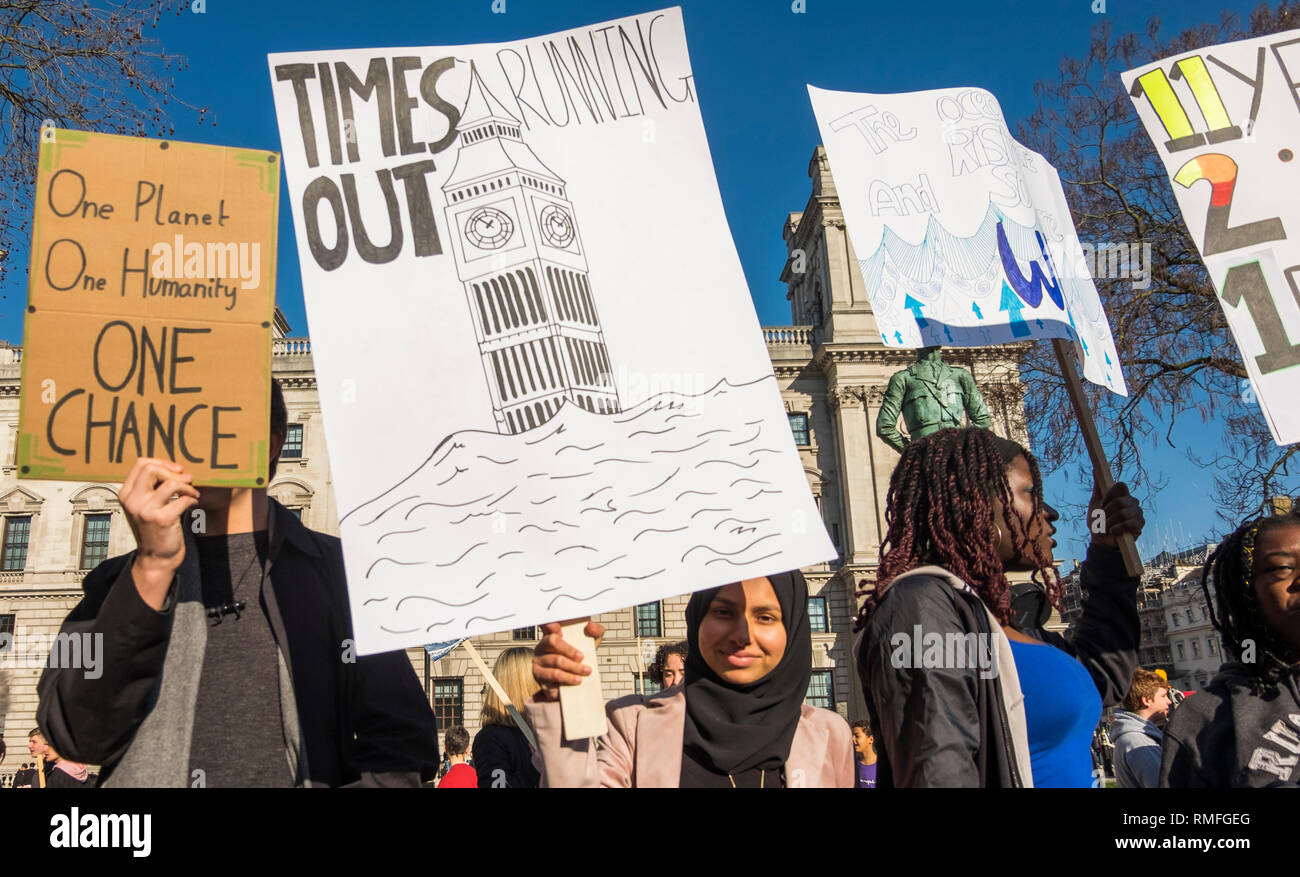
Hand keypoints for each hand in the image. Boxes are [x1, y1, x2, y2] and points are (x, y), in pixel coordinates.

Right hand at [119, 458, 199, 608]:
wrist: (156, 557)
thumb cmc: (155, 528)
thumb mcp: (147, 504)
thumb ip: (154, 487)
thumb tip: (178, 469)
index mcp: (125, 494)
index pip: (141, 464)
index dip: (162, 462)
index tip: (176, 470)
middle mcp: (132, 501)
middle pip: (151, 468)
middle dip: (172, 471)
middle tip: (186, 480)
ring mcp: (145, 511)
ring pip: (170, 483)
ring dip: (187, 486)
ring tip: (192, 493)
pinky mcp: (161, 520)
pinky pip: (182, 499)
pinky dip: (192, 498)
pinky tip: (194, 503)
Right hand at [532, 620, 604, 700]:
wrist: (575, 680)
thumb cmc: (579, 657)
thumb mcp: (590, 643)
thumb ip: (595, 632)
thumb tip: (590, 626)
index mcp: (552, 635)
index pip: (548, 625)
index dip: (551, 625)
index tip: (559, 628)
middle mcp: (542, 647)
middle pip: (553, 642)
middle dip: (569, 651)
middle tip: (582, 657)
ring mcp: (539, 663)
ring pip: (555, 663)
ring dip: (571, 670)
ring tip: (584, 673)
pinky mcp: (541, 679)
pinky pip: (552, 680)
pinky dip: (566, 681)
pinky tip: (575, 682)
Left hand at [1088, 480, 1144, 549]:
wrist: (1100, 540)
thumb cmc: (1097, 521)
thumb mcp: (1095, 503)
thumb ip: (1098, 487)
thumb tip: (1095, 469)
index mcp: (1122, 495)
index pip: (1121, 486)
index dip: (1110, 494)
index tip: (1102, 503)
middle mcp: (1132, 502)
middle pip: (1121, 501)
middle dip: (1107, 512)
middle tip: (1103, 518)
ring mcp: (1137, 513)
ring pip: (1125, 513)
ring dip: (1111, 521)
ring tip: (1107, 526)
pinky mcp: (1140, 525)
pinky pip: (1130, 523)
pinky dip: (1118, 528)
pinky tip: (1113, 531)